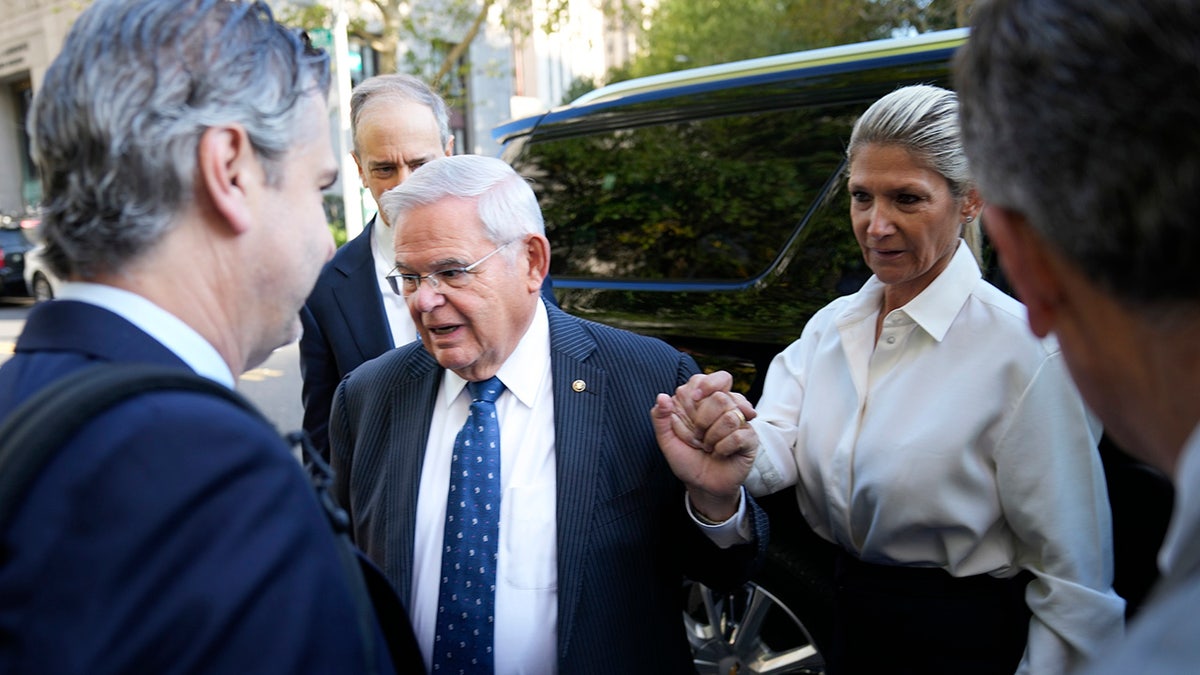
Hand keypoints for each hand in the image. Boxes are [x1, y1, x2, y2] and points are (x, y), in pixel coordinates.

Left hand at [651, 371, 757, 521]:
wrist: (701, 485)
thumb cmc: (686, 459)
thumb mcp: (667, 440)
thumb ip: (660, 417)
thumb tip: (662, 397)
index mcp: (705, 402)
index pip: (711, 379)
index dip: (704, 387)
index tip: (694, 401)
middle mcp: (726, 408)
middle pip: (721, 397)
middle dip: (703, 420)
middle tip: (698, 436)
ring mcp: (740, 422)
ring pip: (730, 416)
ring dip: (712, 437)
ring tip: (708, 447)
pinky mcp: (750, 439)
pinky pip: (738, 435)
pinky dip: (723, 448)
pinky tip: (720, 453)